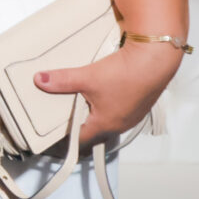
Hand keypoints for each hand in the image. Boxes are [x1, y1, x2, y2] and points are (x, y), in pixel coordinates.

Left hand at [36, 41, 182, 140]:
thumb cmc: (127, 73)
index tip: (58, 135)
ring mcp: (134, 114)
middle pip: (95, 130)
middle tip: (68, 116)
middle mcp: (121, 124)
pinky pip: (122, 108)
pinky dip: (111, 103)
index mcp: (106, 125)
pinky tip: (107, 90)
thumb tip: (41, 80)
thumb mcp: (87, 77)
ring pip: (110, 118)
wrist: (157, 58)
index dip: (67, 138)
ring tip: (86, 101)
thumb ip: (62, 80)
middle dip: (81, 124)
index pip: (81, 140)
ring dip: (97, 112)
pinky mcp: (141, 101)